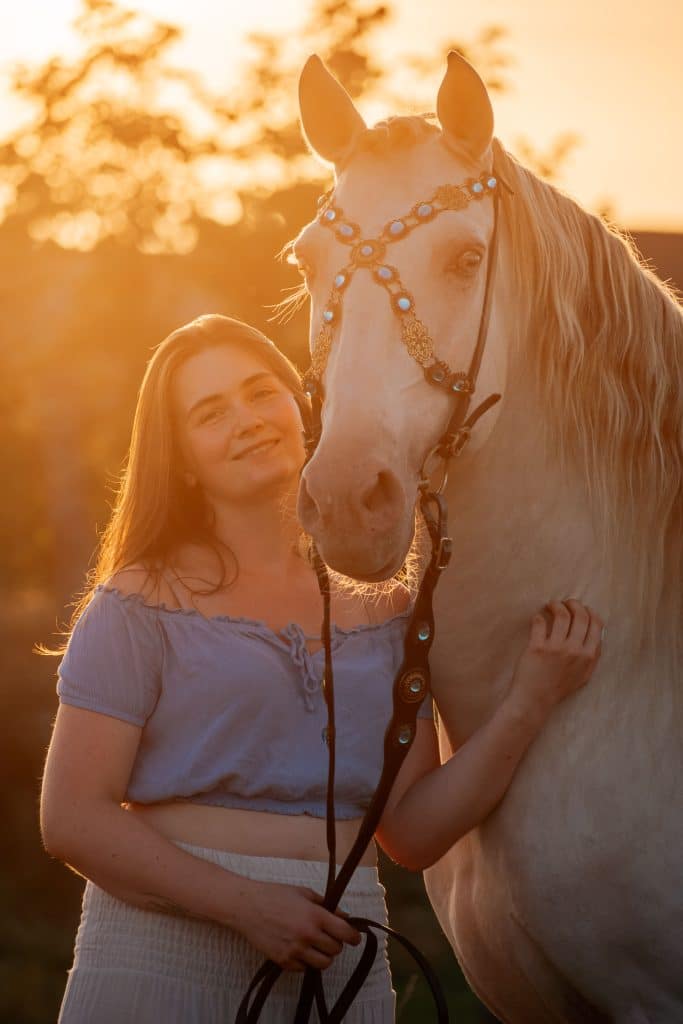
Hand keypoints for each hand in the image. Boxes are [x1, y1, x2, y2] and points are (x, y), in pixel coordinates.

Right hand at [235, 879, 360, 971]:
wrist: (247, 906)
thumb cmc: (275, 895)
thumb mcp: (304, 893)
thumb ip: (326, 905)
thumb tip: (344, 917)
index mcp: (315, 916)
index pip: (345, 933)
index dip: (353, 937)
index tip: (354, 938)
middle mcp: (307, 935)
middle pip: (336, 950)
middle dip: (336, 943)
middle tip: (329, 936)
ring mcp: (295, 950)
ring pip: (323, 964)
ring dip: (323, 955)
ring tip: (316, 946)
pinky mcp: (283, 961)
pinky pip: (304, 969)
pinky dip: (306, 962)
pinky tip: (300, 949)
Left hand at [509, 599, 603, 715]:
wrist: (535, 700)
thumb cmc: (559, 688)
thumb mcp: (584, 675)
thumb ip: (592, 656)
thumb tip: (597, 634)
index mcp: (589, 656)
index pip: (596, 624)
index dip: (589, 611)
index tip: (582, 609)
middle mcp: (575, 650)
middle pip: (580, 615)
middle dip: (574, 604)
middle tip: (565, 603)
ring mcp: (556, 649)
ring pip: (561, 615)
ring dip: (556, 605)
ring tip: (550, 606)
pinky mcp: (537, 648)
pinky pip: (540, 623)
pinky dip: (539, 617)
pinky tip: (538, 618)